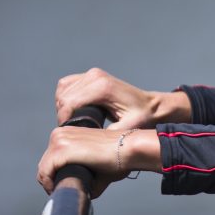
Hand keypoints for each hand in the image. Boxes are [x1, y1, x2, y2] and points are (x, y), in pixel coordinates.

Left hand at [37, 125, 160, 197]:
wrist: (129, 149)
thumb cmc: (119, 156)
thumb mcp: (96, 162)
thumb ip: (84, 172)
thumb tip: (82, 192)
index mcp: (69, 132)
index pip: (51, 156)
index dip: (54, 173)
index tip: (62, 184)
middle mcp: (61, 133)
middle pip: (45, 162)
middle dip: (51, 178)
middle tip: (62, 190)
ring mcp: (60, 140)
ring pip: (44, 167)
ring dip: (50, 182)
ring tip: (61, 191)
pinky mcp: (61, 151)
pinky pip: (45, 171)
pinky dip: (48, 183)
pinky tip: (57, 189)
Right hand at [55, 67, 189, 130]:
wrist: (151, 105)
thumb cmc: (141, 118)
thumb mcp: (126, 129)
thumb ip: (106, 134)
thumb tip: (86, 141)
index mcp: (103, 88)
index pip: (69, 103)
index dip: (64, 119)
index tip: (69, 132)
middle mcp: (96, 76)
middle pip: (64, 97)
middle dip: (63, 114)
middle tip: (73, 129)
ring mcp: (93, 73)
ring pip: (63, 90)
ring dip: (63, 106)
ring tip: (75, 120)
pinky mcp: (91, 74)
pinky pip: (67, 85)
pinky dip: (66, 97)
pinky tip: (75, 110)